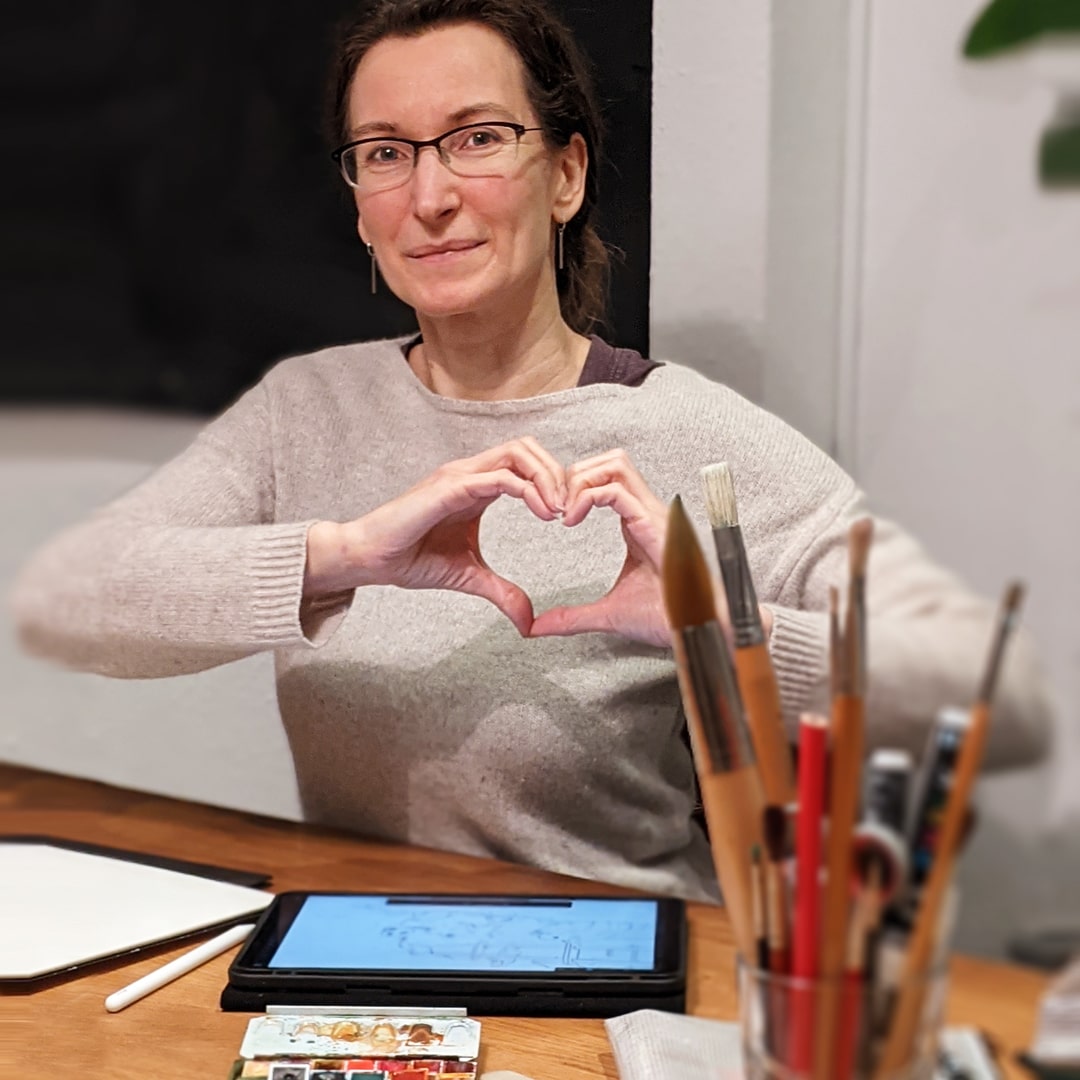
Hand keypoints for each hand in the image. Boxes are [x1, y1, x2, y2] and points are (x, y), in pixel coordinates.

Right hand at [304, 437, 565, 634]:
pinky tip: (544, 514)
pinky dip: (528, 491)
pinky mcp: (448, 488)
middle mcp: (470, 472)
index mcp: (477, 485)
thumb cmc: (411, 559)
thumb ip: (502, 592)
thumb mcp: (470, 577)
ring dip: (548, 477)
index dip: (554, 482)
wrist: (369, 560)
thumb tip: (529, 622)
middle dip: (558, 473)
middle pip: (527, 447)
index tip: (568, 516)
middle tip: (572, 509)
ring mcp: (459, 476)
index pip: (526, 463)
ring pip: (517, 453)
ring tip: (560, 511)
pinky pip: (498, 478)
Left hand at [528, 449, 671, 647]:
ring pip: (616, 464)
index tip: (556, 514)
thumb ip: (572, 617)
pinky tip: (572, 519)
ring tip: (564, 509)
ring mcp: (653, 514)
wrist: (697, 627)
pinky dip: (587, 496)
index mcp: (637, 522)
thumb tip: (540, 627)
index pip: (608, 479)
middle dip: (576, 473)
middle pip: (611, 461)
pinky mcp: (654, 523)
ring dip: (582, 479)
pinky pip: (618, 490)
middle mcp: (647, 511)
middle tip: (555, 505)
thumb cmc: (667, 616)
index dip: (577, 486)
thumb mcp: (607, 613)